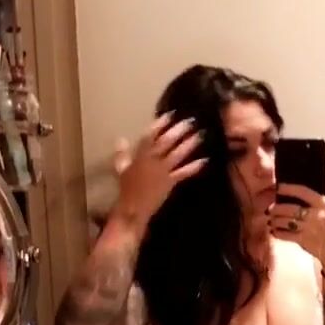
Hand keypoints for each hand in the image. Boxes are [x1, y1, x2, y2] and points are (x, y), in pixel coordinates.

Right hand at [114, 113, 206, 227]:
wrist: (132, 209)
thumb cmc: (126, 189)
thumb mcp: (120, 169)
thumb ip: (122, 154)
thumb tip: (120, 139)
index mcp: (139, 156)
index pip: (149, 136)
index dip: (160, 124)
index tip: (170, 115)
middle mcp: (151, 161)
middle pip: (166, 142)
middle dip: (178, 130)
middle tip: (190, 121)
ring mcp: (161, 171)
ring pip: (176, 155)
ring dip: (188, 144)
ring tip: (199, 136)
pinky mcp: (169, 183)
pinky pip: (183, 173)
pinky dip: (194, 167)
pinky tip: (204, 160)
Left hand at [267, 184, 324, 272]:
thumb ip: (316, 203)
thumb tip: (292, 196)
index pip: (303, 192)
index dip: (288, 188)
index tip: (278, 188)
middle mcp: (318, 215)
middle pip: (290, 208)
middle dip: (276, 208)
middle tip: (270, 209)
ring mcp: (311, 229)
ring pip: (285, 221)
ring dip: (275, 220)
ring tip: (272, 220)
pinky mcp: (305, 240)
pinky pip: (285, 235)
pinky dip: (277, 232)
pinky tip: (275, 231)